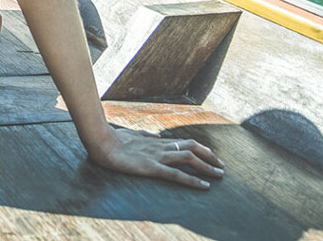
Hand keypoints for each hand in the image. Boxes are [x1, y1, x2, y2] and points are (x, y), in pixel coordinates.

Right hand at [89, 127, 224, 189]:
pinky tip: (204, 186)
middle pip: (191, 146)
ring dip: (207, 166)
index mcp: (155, 141)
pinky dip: (192, 180)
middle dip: (209, 156)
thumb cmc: (113, 139)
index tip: (211, 155)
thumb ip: (145, 136)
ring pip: (189, 158)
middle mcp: (160, 147)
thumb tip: (154, 137)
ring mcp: (157, 156)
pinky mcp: (152, 167)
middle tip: (221, 166)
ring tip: (220, 175)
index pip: (183, 142)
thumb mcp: (132, 135)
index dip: (199, 149)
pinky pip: (176, 174)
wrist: (101, 141)